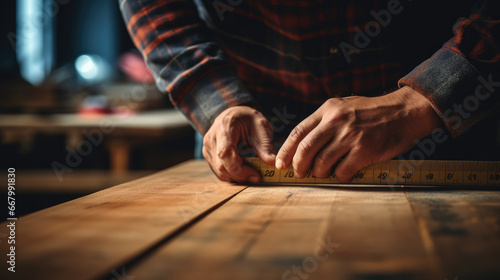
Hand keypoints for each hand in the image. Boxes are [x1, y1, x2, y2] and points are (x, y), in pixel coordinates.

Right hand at [203, 106, 276, 182]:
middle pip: (222, 167)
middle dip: (241, 176)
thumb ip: (266, 144)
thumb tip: (273, 163)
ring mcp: (207, 149)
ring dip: (237, 177)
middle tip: (258, 177)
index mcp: (223, 128)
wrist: (232, 115)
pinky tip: (243, 170)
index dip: (240, 170)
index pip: (226, 154)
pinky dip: (232, 175)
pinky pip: (219, 172)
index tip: (256, 175)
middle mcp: (211, 139)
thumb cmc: (247, 118)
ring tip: (252, 172)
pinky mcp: (208, 156)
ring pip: (220, 172)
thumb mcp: (261, 126)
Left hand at [275, 86, 442, 181]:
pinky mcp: (364, 151)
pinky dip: (339, 176)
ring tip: (323, 174)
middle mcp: (336, 121)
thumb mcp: (344, 107)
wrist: (404, 112)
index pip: (298, 132)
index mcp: (328, 109)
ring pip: (322, 163)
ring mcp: (351, 136)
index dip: (286, 150)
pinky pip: (342, 171)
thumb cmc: (372, 113)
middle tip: (300, 173)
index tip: (280, 163)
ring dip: (319, 174)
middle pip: (305, 150)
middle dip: (298, 166)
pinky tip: (343, 173)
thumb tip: (303, 145)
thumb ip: (324, 122)